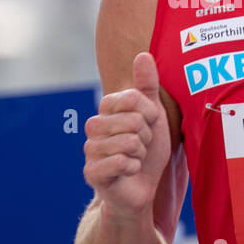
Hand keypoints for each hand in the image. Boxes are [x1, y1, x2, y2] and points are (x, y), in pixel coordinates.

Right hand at [83, 52, 171, 220]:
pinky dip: (133, 168)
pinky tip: (129, 172)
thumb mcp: (153, 115)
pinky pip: (120, 162)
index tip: (149, 125)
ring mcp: (90, 150)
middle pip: (132, 120)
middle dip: (146, 137)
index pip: (132, 97)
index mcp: (106, 110)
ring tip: (135, 159)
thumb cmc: (146, 151)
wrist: (141, 188)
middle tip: (141, 146)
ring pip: (128, 142)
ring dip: (141, 154)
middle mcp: (93, 127)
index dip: (149, 113)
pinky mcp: (91, 173)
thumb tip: (142, 55)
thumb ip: (147, 86)